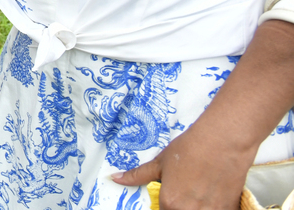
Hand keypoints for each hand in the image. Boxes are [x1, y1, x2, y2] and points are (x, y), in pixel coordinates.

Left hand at [112, 122, 256, 208]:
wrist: (222, 142)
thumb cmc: (188, 149)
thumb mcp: (159, 162)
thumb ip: (138, 175)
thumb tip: (114, 179)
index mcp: (170, 202)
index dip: (166, 206)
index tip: (171, 198)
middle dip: (180, 206)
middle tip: (186, 190)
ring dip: (197, 207)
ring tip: (198, 191)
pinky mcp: (229, 209)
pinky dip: (213, 207)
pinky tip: (212, 194)